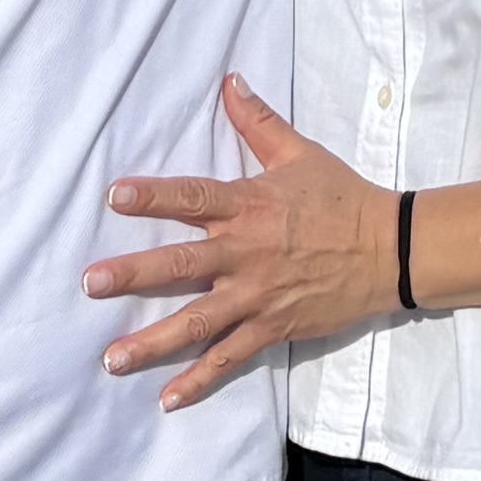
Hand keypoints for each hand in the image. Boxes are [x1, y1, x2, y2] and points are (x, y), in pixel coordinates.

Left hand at [86, 80, 402, 410]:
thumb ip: (259, 122)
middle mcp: (246, 253)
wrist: (389, 249)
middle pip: (181, 265)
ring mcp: (257, 296)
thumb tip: (230, 81)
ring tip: (111, 360)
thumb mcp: (301, 154)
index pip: (193, 198)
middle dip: (133, 274)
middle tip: (91, 283)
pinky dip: (199, 380)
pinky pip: (230, 358)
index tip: (115, 196)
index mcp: (249, 207)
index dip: (154, 196)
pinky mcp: (272, 328)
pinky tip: (167, 399)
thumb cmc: (341, 197)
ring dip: (152, 342)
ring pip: (197, 321)